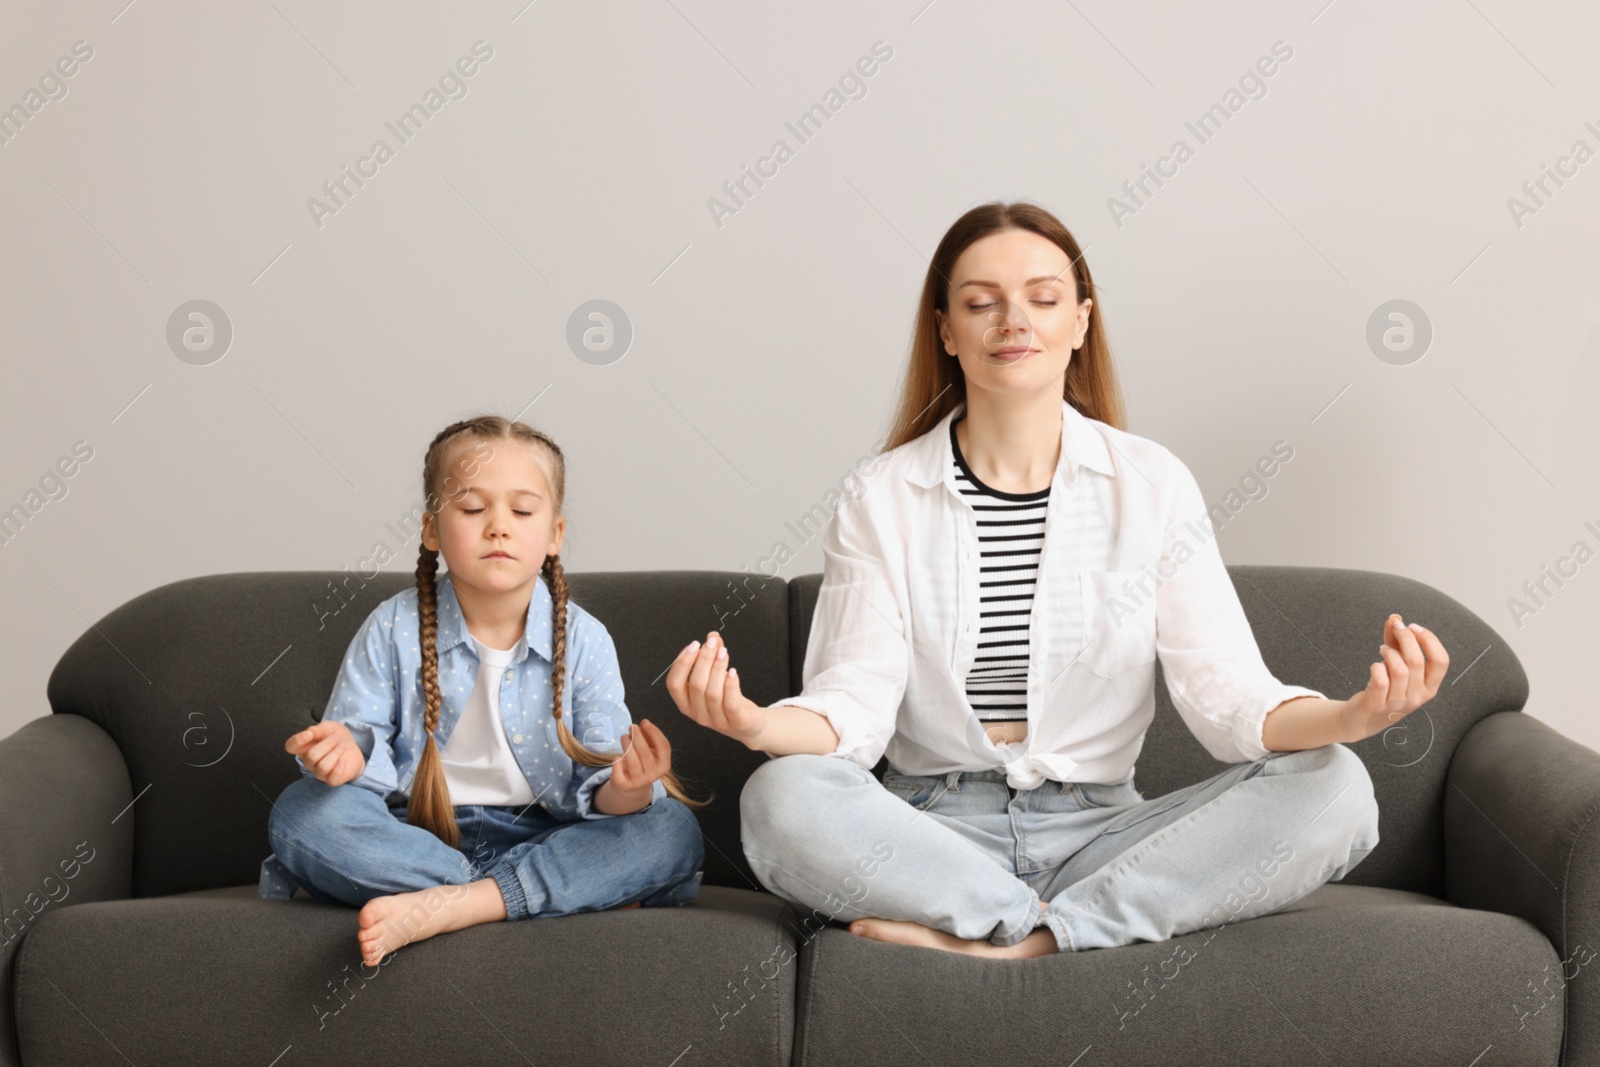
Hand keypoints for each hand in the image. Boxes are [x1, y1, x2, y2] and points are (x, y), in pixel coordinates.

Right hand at [285, 721, 365, 786]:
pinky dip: (339, 769)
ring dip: (336, 753)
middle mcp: (308, 761)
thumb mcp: (330, 727)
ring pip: (323, 767)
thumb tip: (309, 732)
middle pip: (311, 756)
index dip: (298, 741)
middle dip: (328, 743)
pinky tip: (343, 761)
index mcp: (303, 747)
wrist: (353, 746)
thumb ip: (319, 729)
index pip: (291, 746)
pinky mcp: (332, 780)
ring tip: (343, 746)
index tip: (310, 734)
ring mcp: (319, 772)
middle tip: (337, 738)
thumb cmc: (336, 736)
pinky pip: (332, 779)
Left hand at [610, 720, 671, 793]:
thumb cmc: (643, 763)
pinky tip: (616, 757)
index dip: (654, 733)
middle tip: (632, 727)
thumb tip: (645, 722)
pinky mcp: (624, 785)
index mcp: (664, 764)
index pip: (663, 746)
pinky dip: (617, 765)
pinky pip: (620, 775)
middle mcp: (653, 774)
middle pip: (645, 752)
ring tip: (624, 736)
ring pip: (633, 762)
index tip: (645, 723)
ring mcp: (639, 781)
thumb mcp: (651, 751)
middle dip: (637, 737)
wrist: (633, 786)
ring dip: (627, 746)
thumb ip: (649, 737)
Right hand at [665, 630, 768, 746]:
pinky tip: (732, 671)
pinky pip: (730, 703)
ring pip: (712, 693)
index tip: (694, 645)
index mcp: (685, 703)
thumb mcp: (715, 678)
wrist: (747, 724)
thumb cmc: (727, 699)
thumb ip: (712, 656)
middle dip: (703, 660)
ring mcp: (716, 720)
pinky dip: (731, 685)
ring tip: (723, 652)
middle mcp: (697, 713)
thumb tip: (713, 636)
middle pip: (695, 685)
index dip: (682, 662)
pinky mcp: (735, 722)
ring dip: (717, 668)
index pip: (674, 683)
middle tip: (711, 643)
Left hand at [1339, 614, 1448, 743]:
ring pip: (1399, 670)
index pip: (1441, 661)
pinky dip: (1376, 667)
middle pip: (1417, 661)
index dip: (1429, 639)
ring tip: (1383, 649)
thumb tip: (1395, 618)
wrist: (1362, 718)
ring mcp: (1397, 704)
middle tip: (1395, 628)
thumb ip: (1396, 641)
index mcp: (1430, 688)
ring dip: (1389, 653)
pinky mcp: (1377, 705)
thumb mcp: (1395, 664)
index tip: (1413, 627)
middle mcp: (1417, 698)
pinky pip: (1380, 681)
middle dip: (1405, 637)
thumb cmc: (1384, 688)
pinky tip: (1375, 666)